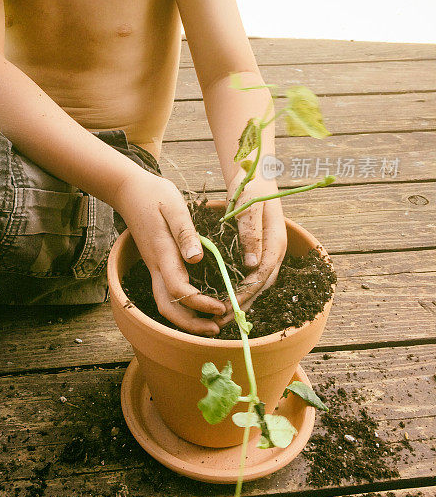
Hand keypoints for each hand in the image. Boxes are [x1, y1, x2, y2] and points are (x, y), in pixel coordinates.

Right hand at [112, 171, 225, 335]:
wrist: (129, 190)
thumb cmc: (154, 194)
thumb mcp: (174, 207)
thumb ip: (185, 232)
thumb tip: (196, 258)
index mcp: (162, 252)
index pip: (178, 288)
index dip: (199, 303)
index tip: (220, 307)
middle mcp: (156, 265)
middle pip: (167, 306)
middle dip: (190, 324)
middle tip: (216, 329)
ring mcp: (154, 266)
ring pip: (165, 302)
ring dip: (186, 318)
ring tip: (211, 323)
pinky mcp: (156, 263)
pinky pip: (167, 292)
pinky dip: (183, 305)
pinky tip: (201, 304)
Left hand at [218, 174, 287, 321]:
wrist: (257, 176)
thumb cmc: (252, 188)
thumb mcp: (249, 208)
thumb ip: (251, 234)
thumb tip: (252, 265)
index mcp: (275, 243)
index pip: (261, 276)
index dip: (244, 293)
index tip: (226, 306)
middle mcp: (275, 252)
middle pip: (261, 286)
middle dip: (242, 304)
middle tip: (221, 321)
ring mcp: (268, 252)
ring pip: (258, 284)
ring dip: (241, 301)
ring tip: (221, 318)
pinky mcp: (259, 251)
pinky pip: (252, 277)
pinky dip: (241, 290)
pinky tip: (226, 299)